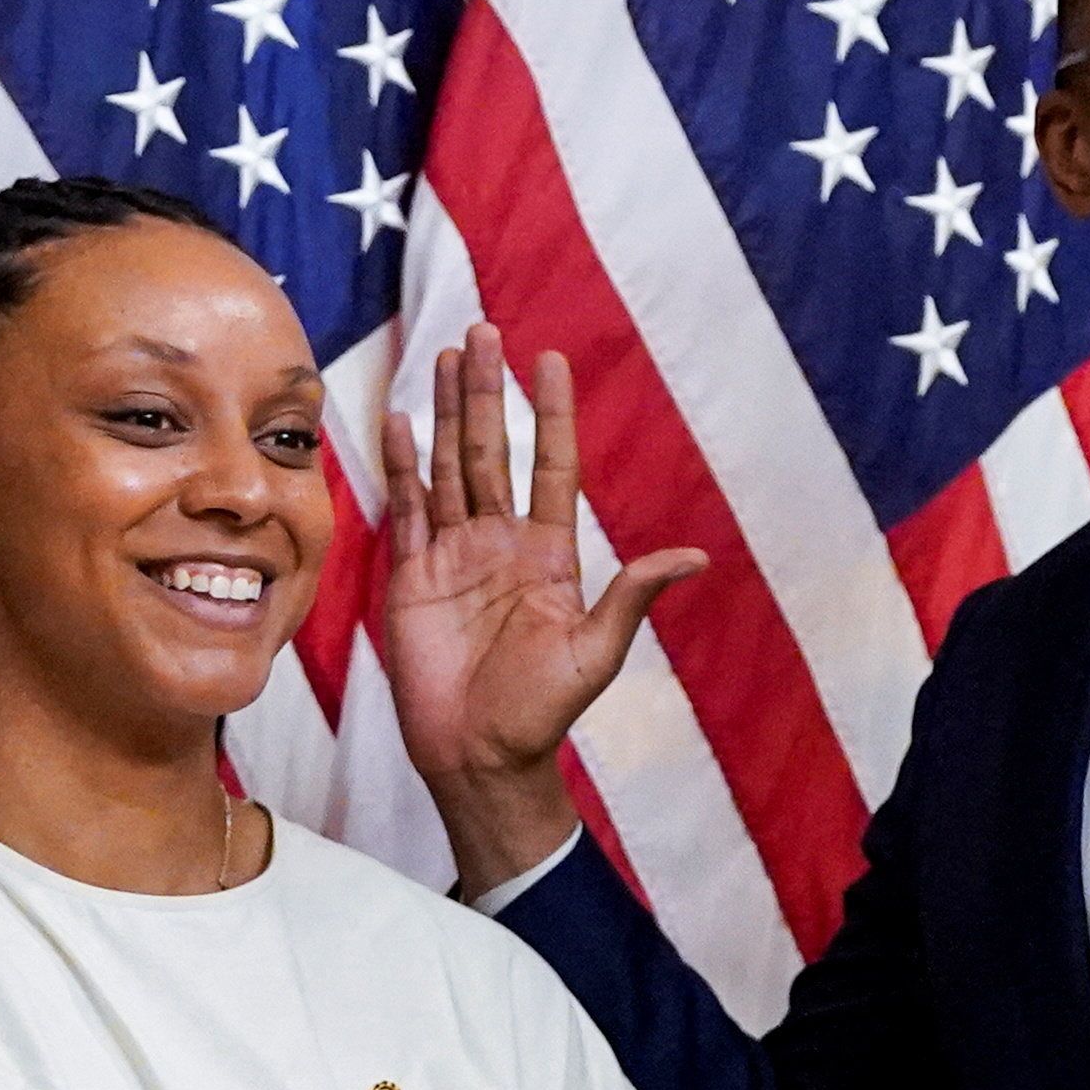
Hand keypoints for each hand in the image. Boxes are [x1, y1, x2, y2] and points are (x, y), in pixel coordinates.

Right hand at [374, 324, 704, 893]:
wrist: (479, 756)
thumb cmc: (541, 712)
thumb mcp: (595, 653)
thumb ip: (631, 598)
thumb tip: (691, 558)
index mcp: (549, 554)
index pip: (553, 465)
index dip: (551, 412)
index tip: (550, 359)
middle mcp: (500, 543)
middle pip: (492, 449)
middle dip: (486, 392)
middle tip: (483, 333)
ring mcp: (453, 556)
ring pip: (448, 466)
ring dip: (444, 412)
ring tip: (442, 357)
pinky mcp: (412, 577)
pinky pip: (407, 509)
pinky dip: (401, 465)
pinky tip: (398, 422)